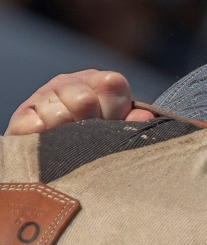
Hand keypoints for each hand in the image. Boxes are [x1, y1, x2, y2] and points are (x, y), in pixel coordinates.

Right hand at [6, 70, 153, 134]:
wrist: (59, 160)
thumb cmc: (100, 143)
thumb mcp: (118, 130)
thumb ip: (132, 123)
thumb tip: (145, 118)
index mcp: (99, 83)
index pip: (112, 83)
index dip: (114, 109)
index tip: (111, 123)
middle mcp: (69, 84)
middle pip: (83, 99)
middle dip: (90, 123)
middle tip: (89, 136)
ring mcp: (43, 97)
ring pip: (58, 114)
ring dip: (67, 134)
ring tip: (70, 142)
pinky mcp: (22, 116)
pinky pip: (33, 124)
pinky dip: (44, 137)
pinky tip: (50, 141)